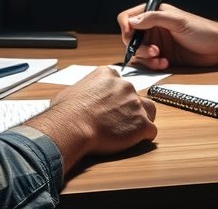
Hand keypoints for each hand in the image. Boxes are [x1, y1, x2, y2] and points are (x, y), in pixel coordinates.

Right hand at [25, 66, 156, 174]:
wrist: (71, 127)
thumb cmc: (66, 112)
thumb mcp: (72, 91)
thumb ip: (84, 91)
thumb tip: (80, 100)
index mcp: (107, 75)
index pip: (120, 83)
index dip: (117, 97)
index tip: (111, 107)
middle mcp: (125, 86)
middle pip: (135, 96)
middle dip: (129, 109)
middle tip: (117, 122)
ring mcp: (135, 104)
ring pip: (149, 111)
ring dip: (142, 120)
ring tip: (130, 131)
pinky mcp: (141, 123)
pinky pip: (151, 131)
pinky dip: (144, 137)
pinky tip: (133, 141)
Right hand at [117, 3, 217, 70]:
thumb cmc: (202, 30)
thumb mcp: (178, 21)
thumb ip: (154, 18)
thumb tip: (132, 21)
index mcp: (154, 14)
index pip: (129, 18)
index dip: (126, 27)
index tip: (130, 37)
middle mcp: (152, 28)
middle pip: (130, 38)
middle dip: (138, 47)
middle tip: (153, 51)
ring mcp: (156, 43)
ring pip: (138, 53)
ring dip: (146, 58)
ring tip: (160, 58)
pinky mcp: (162, 56)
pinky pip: (148, 63)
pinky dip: (154, 65)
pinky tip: (165, 63)